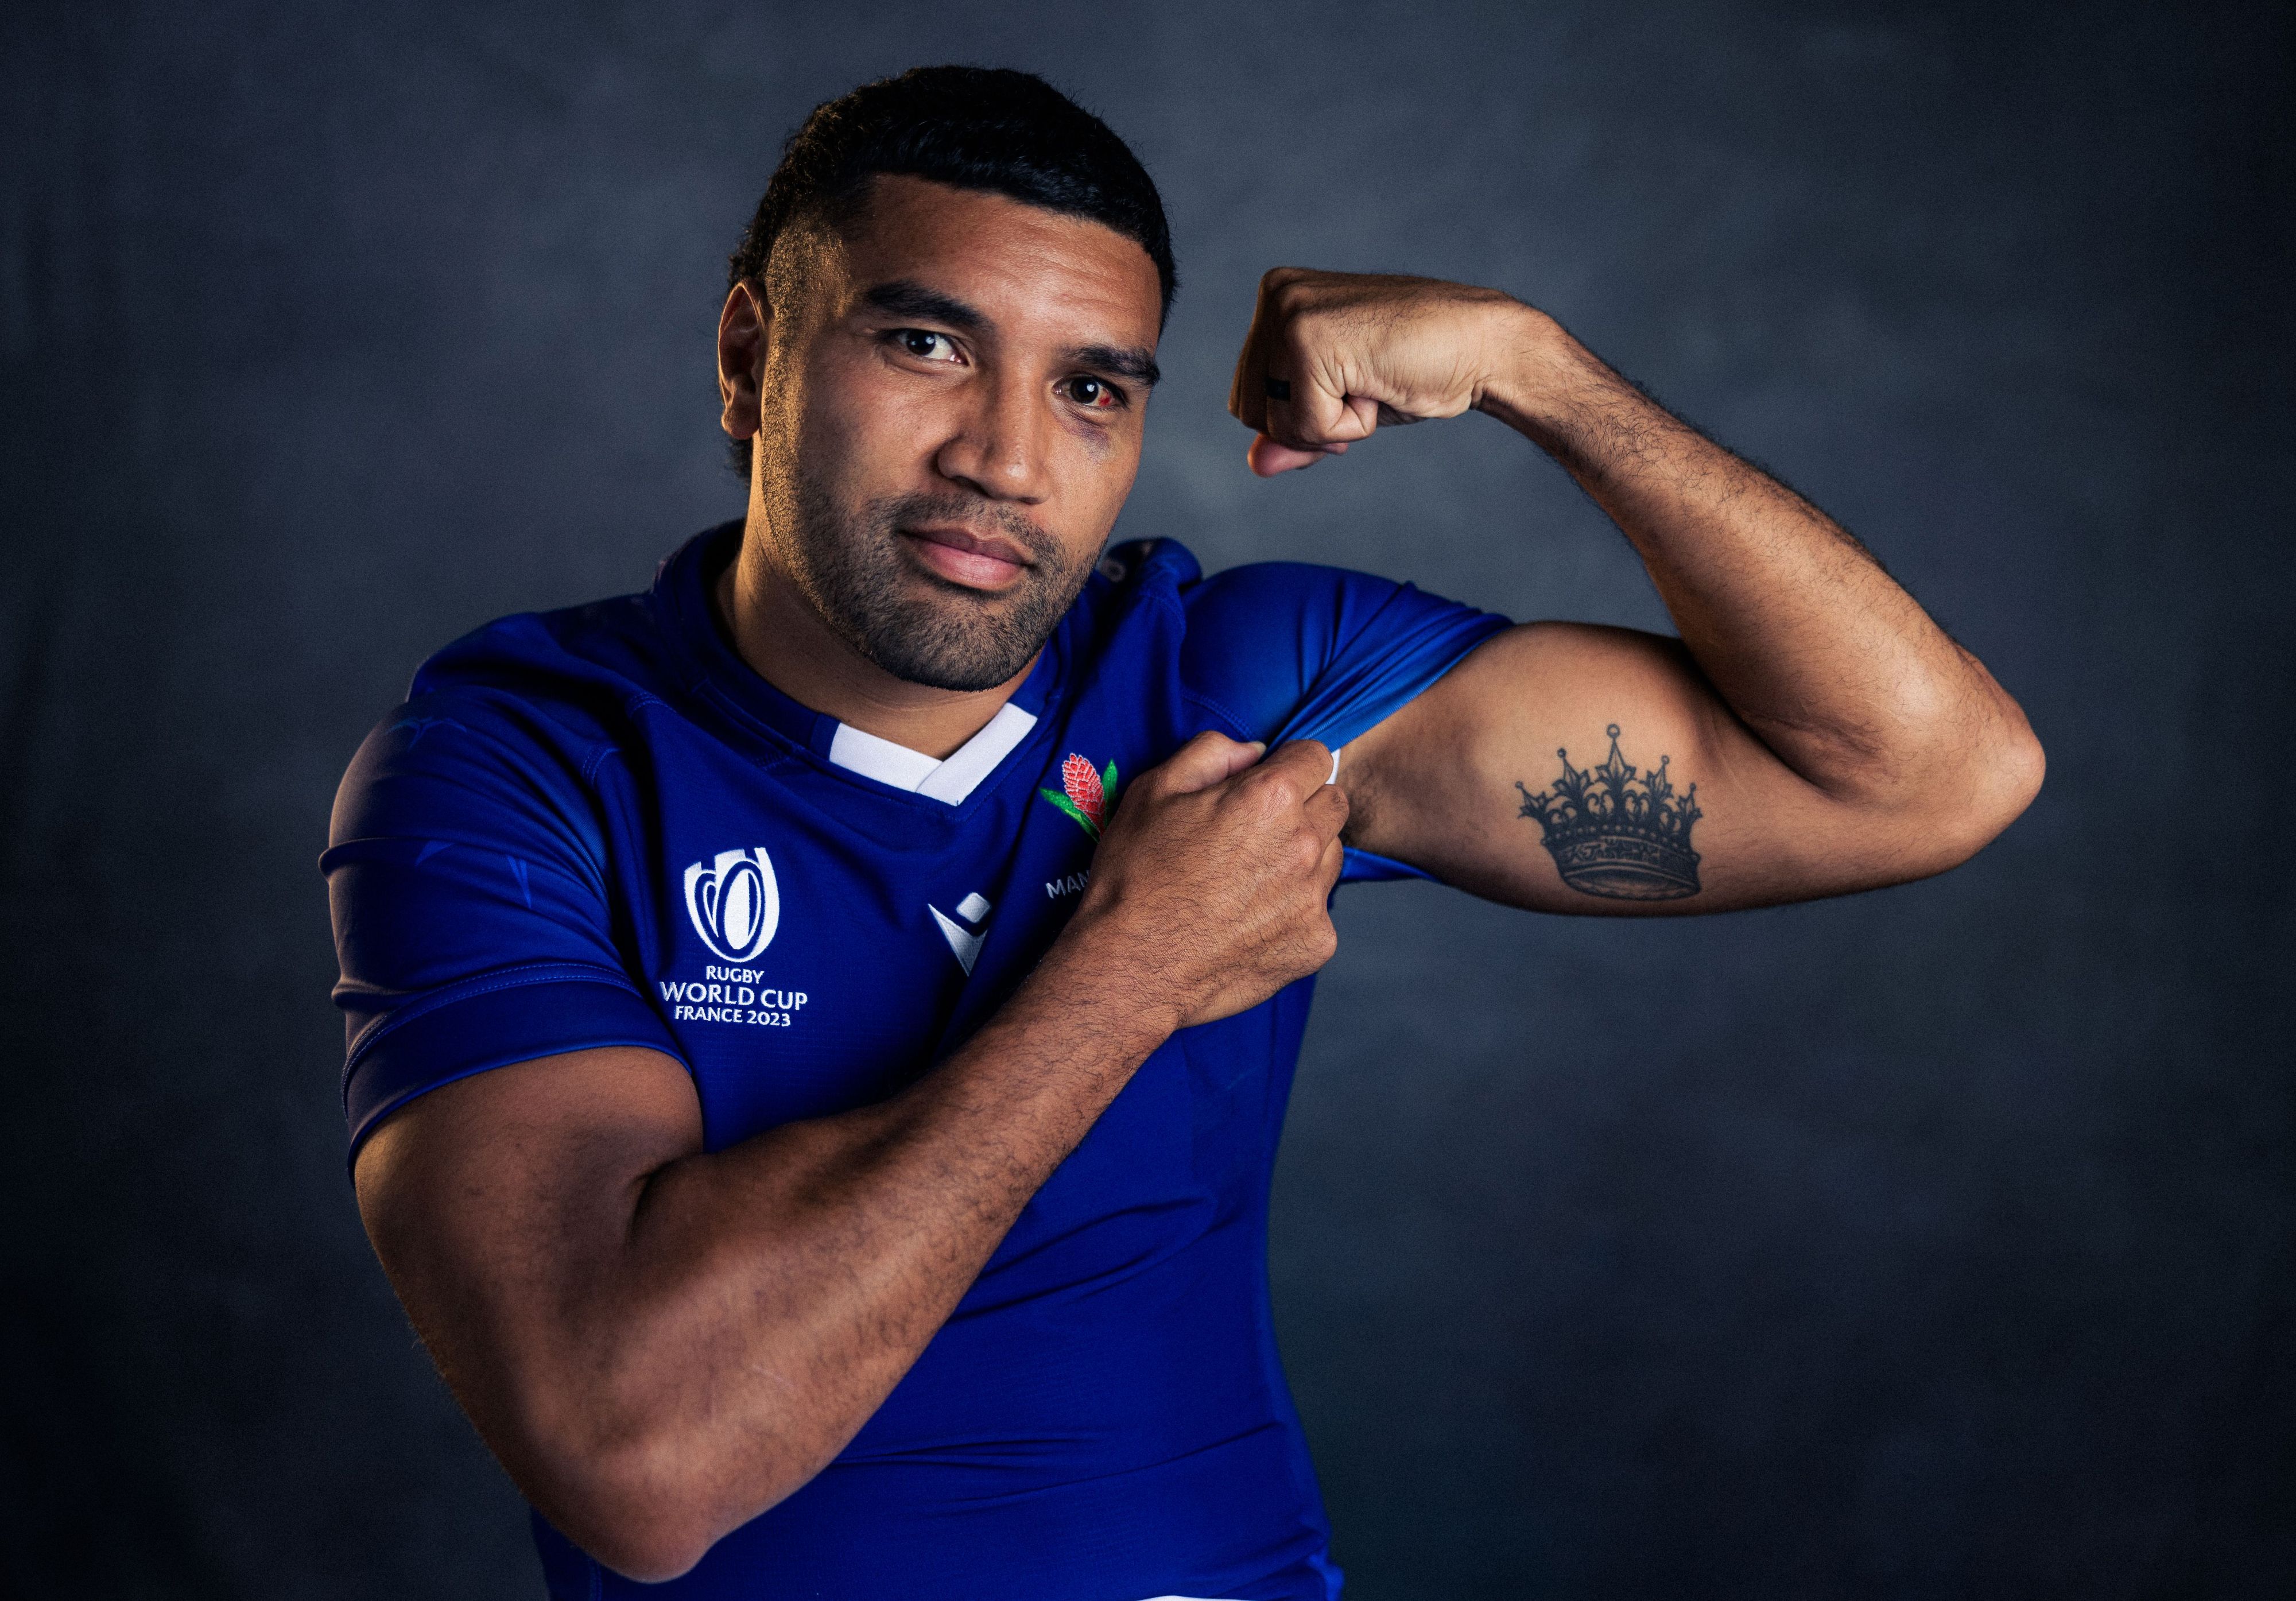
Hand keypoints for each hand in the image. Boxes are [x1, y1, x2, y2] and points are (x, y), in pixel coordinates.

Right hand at [1063, 732, 1347, 1027]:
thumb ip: (1211, 753)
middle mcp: (1304, 843)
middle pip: (1334, 803)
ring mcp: (1314, 897)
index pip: (1315, 756)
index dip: (1289, 764)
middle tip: (1256, 831)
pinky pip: (1319, 910)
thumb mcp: (1153, 791)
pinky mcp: (1316, 942)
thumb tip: (1254, 751)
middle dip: (1304, 806)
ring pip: (1332, 856)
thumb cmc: (1134, 877)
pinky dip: (1293, 910)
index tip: (1268, 783)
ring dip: (1304, 857)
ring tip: (1249, 879)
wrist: (1130, 966)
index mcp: (1269, 797)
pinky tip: (1249, 920)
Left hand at [1227, 268, 1526, 474]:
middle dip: (1309, 423)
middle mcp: (1276, 296)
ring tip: (1373, 380)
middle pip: (1248, 410)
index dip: (1298, 419)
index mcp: (1277, 298)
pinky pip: (1307, 426)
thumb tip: (1254, 466)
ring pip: (1273, 421)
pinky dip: (1350, 426)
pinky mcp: (1309, 338)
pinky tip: (1381, 383)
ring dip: (1331, 424)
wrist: (1483, 348)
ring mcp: (1290, 313)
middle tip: (1365, 384)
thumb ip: (1293, 432)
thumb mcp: (1341, 405)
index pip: (1247, 396)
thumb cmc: (1417, 370)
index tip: (1352, 386)